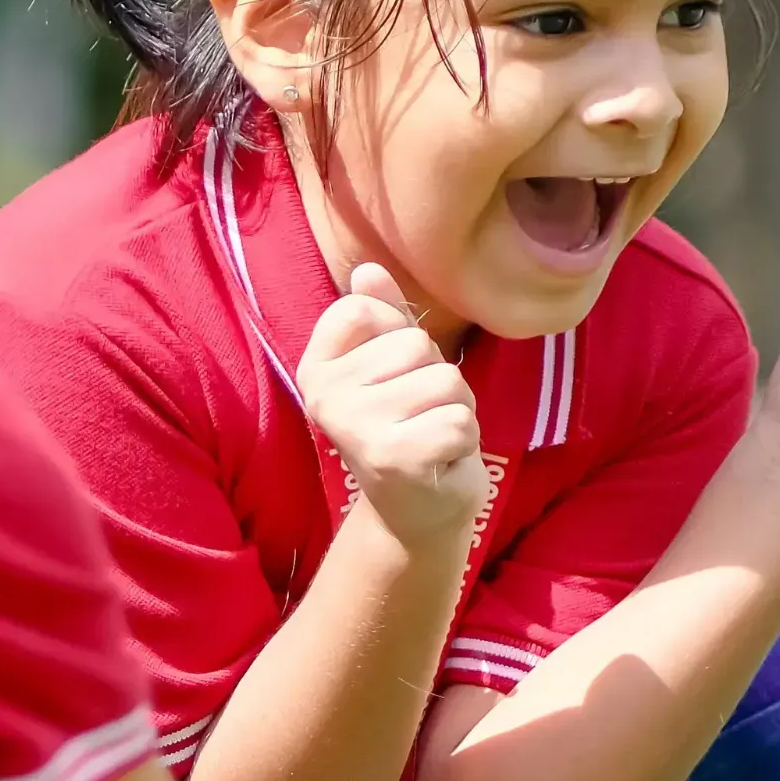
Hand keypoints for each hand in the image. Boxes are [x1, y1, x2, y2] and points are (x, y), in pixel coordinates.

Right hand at [295, 264, 489, 547]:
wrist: (414, 511)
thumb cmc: (407, 427)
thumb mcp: (392, 367)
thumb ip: (382, 316)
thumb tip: (367, 269)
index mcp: (316, 368)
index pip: (362, 309)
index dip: (396, 332)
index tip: (391, 375)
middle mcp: (323, 397)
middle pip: (414, 344)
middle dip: (436, 377)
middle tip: (418, 416)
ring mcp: (355, 428)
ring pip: (445, 380)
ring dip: (455, 409)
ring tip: (430, 435)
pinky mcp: (393, 458)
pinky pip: (459, 420)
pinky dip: (463, 441)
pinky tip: (439, 460)